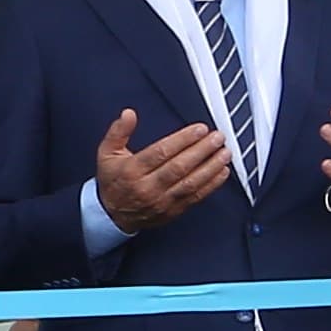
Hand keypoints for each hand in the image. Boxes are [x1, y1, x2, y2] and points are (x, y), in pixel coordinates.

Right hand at [90, 107, 230, 234]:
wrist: (112, 215)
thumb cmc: (112, 181)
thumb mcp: (106, 153)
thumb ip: (118, 132)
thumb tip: (128, 114)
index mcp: (132, 170)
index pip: (161, 153)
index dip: (183, 140)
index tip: (200, 129)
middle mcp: (147, 187)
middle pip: (179, 167)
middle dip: (202, 150)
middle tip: (217, 137)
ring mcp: (161, 201)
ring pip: (190, 183)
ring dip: (211, 167)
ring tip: (224, 153)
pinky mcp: (172, 211)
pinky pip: (195, 197)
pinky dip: (211, 185)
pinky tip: (222, 172)